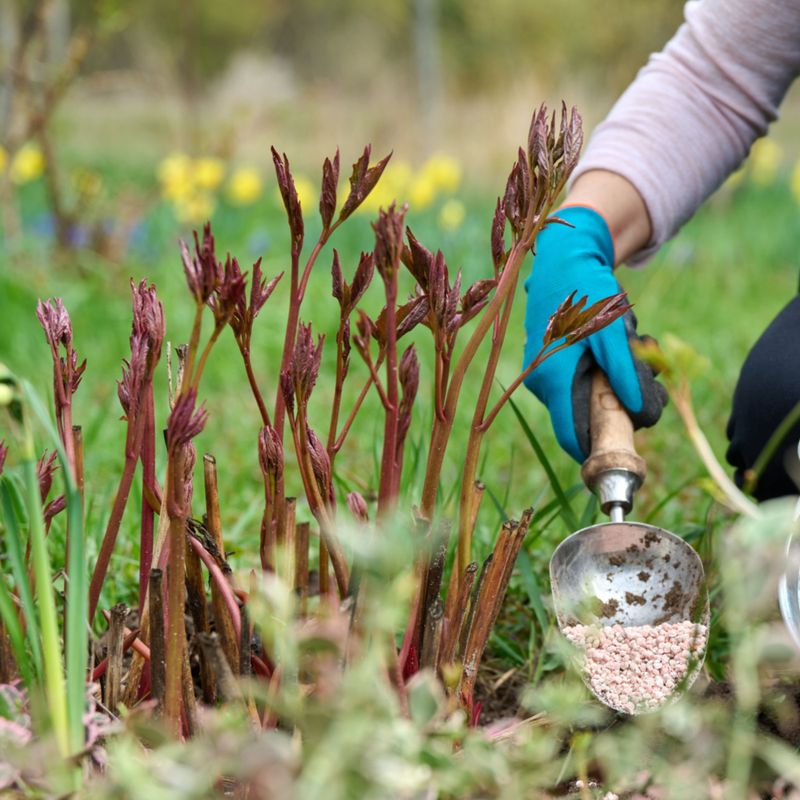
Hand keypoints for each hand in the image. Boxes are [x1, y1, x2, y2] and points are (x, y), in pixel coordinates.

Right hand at [522, 205, 666, 461]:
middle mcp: (540, 381)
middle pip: (576, 417)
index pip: (569, 436)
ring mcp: (539, 371)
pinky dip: (590, 375)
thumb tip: (639, 411)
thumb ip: (624, 373)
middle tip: (637, 387)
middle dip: (607, 410)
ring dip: (601, 389)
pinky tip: (603, 348)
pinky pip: (569, 382)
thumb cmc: (586, 291)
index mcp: (554, 379)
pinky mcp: (542, 361)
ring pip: (575, 398)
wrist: (562, 256)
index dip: (594, 451)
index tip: (620, 451)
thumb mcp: (612, 331)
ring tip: (623, 355)